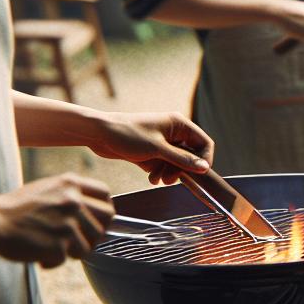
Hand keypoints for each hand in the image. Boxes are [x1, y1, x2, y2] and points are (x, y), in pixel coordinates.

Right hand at [0, 173, 113, 266]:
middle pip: (106, 221)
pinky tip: (36, 254)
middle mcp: (74, 201)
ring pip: (88, 246)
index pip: (105, 194)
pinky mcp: (59, 245)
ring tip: (48, 246)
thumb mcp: (47, 189)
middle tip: (76, 241)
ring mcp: (68, 224)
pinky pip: (64, 260)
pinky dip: (51, 261)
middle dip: (95, 233)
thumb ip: (71, 196)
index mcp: (70, 184)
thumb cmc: (16, 208)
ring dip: (70, 252)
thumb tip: (96, 213)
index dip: (103, 209)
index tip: (95, 219)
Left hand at [87, 111, 212, 184]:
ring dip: (170, 173)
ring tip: (157, 179)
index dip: (204, 159)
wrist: (99, 134)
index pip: (204, 143)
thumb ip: (182, 159)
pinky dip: (160, 173)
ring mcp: (163, 143)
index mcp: (179, 125)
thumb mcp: (157, 149)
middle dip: (182, 169)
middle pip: (191, 155)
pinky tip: (151, 178)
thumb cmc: (128, 134)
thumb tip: (205, 168)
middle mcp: (173, 133)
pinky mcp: (152, 152)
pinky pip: (165, 166)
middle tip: (170, 179)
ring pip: (177, 163)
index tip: (198, 173)